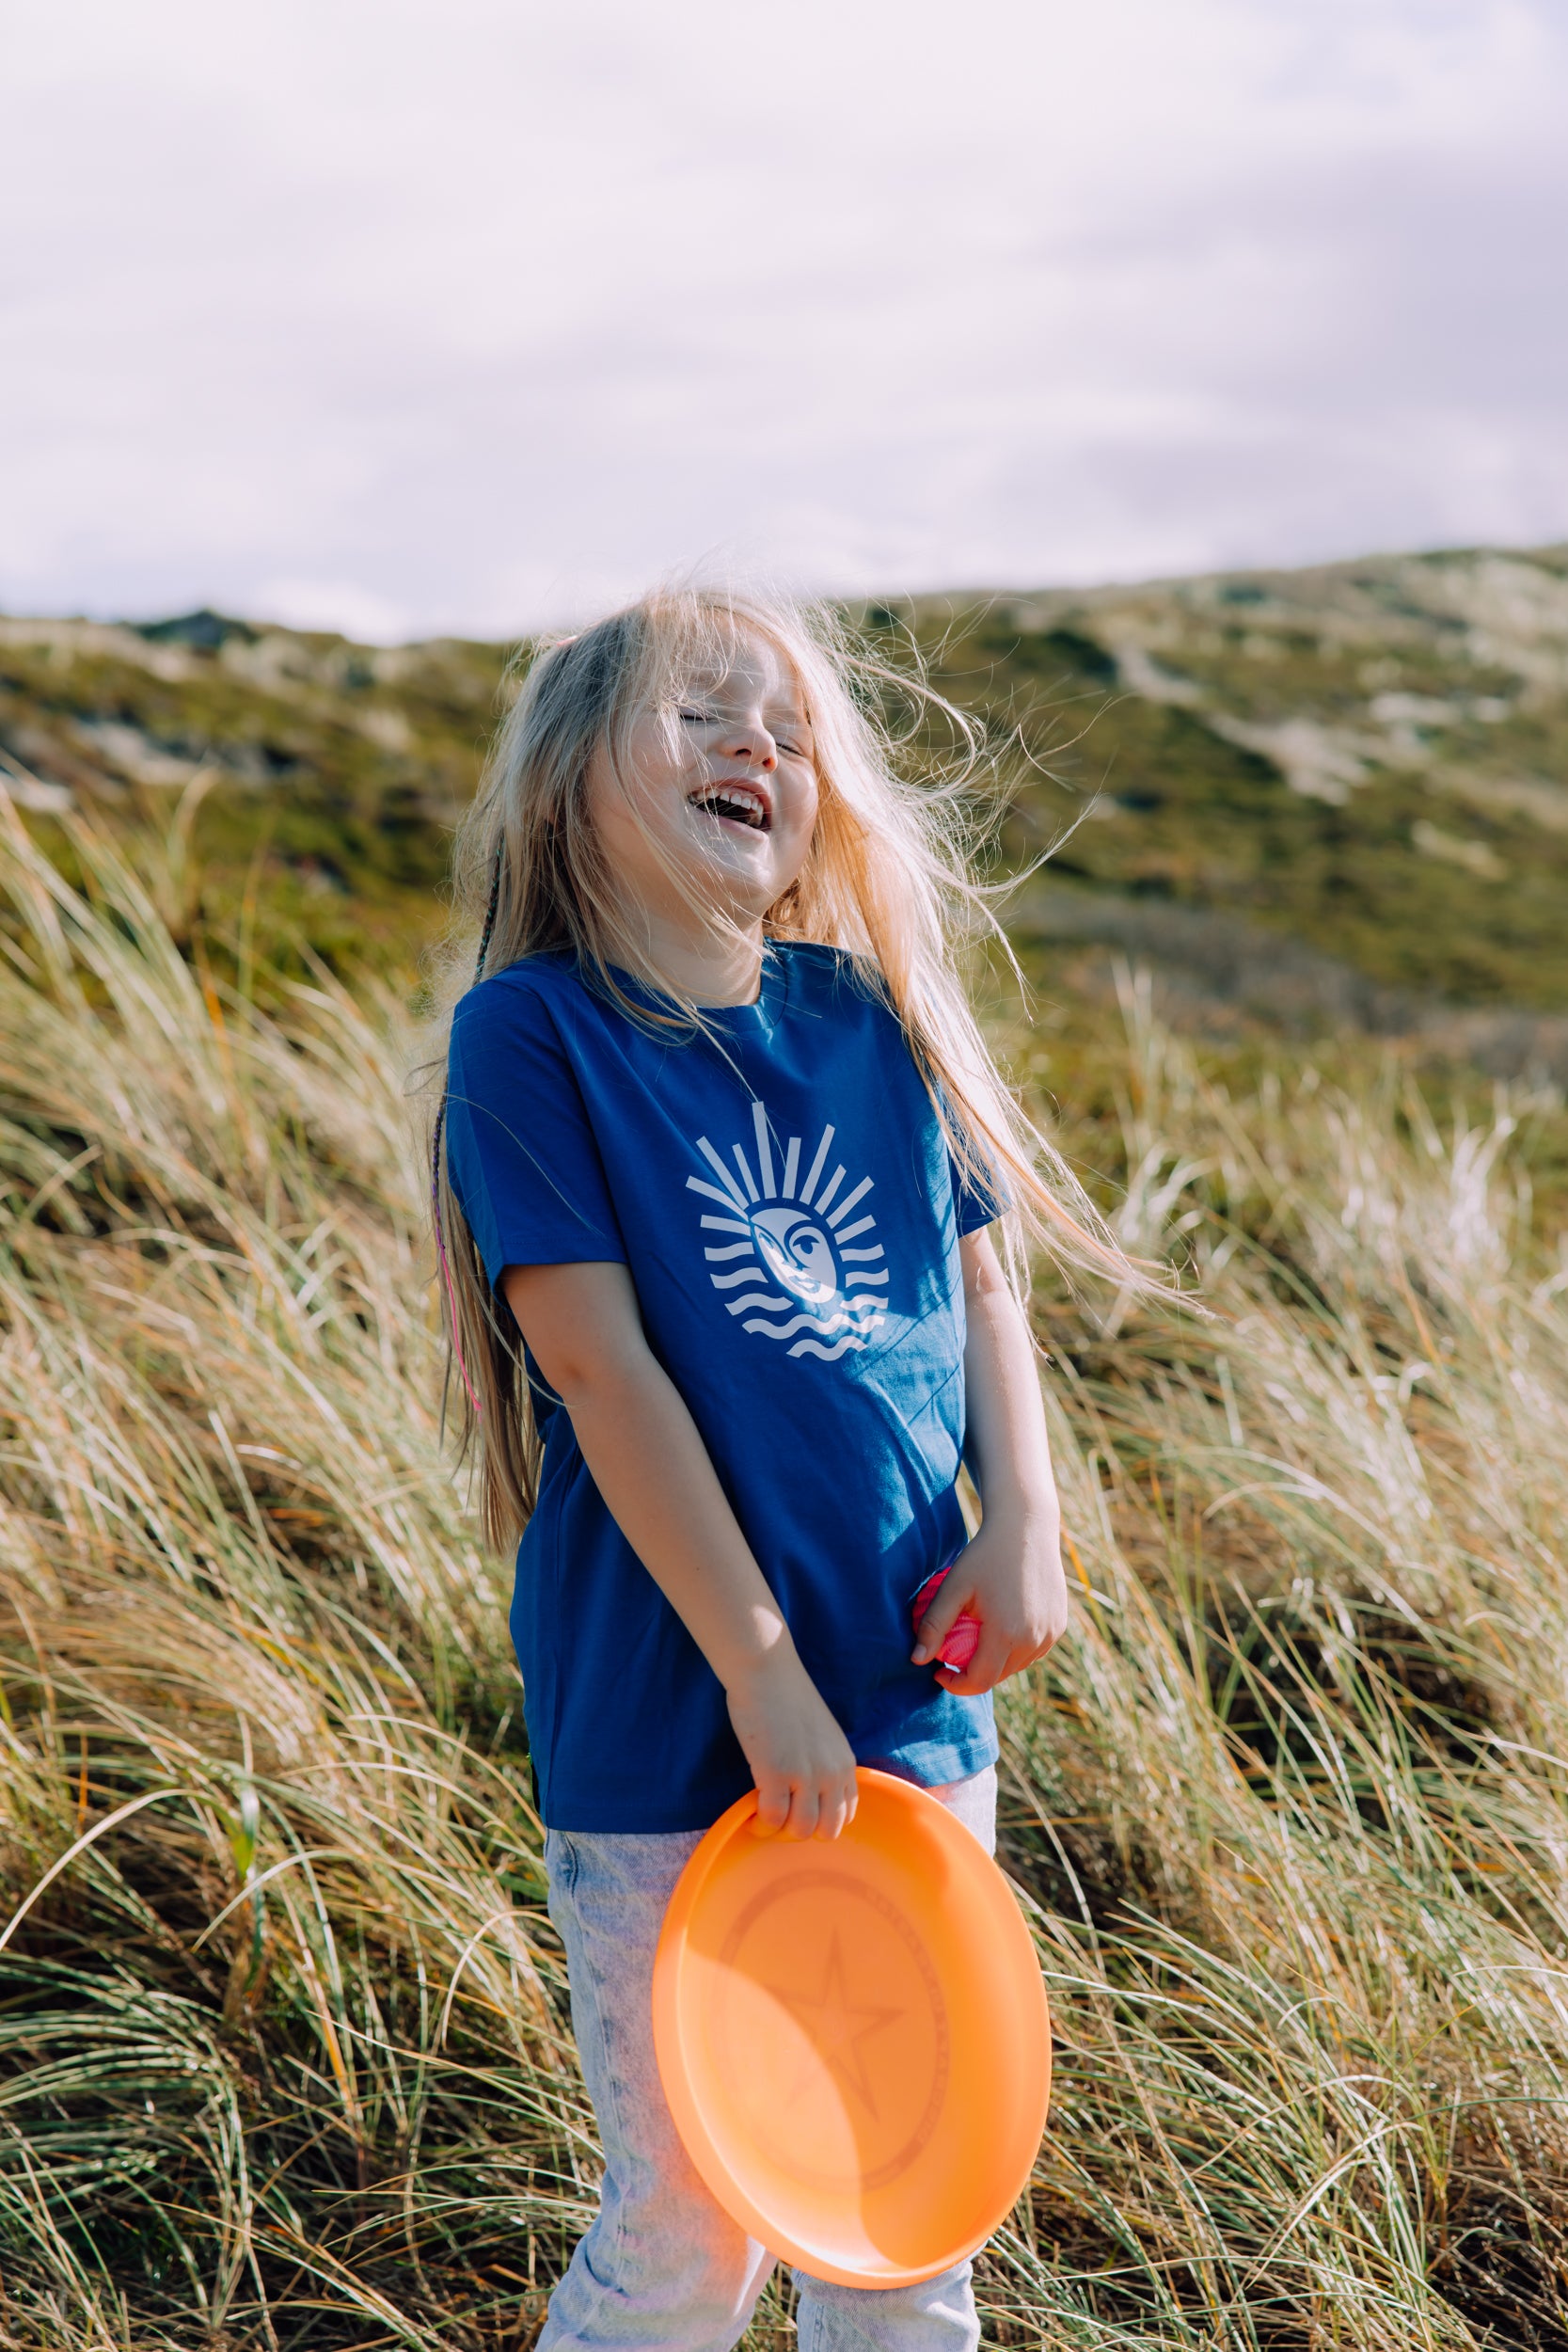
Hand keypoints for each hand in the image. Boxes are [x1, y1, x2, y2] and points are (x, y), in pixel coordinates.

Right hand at [725, 1644, 858, 1839]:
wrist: (767, 1672)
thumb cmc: (789, 1697)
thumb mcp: (824, 1735)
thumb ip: (824, 1764)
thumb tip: (811, 1795)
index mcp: (845, 1764)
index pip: (846, 1815)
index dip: (821, 1820)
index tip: (800, 1813)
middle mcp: (832, 1774)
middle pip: (827, 1831)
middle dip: (802, 1831)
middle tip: (781, 1818)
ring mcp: (805, 1776)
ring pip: (800, 1831)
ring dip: (780, 1831)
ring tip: (764, 1817)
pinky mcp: (776, 1775)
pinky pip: (772, 1819)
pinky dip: (761, 1823)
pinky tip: (751, 1812)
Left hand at [911, 1504, 1068, 1695]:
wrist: (1026, 1527)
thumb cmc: (984, 1555)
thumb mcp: (953, 1587)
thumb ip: (934, 1626)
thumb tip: (917, 1660)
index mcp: (1007, 1634)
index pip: (979, 1681)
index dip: (955, 1684)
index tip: (938, 1672)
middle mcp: (1034, 1639)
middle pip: (998, 1676)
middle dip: (973, 1674)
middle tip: (952, 1655)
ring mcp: (1051, 1633)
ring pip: (1017, 1665)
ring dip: (995, 1662)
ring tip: (976, 1640)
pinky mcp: (1059, 1625)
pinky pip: (1033, 1650)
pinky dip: (1015, 1649)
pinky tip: (1001, 1627)